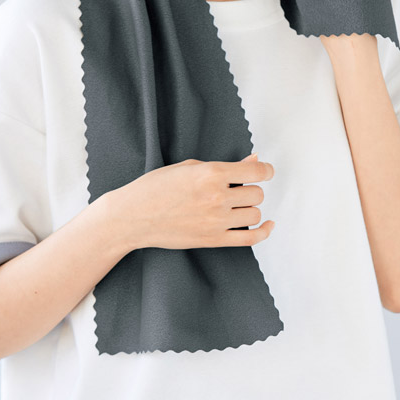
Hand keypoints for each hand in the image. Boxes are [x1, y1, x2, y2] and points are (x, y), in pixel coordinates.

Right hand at [107, 153, 275, 252]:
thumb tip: (254, 159)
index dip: (265, 170)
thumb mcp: (189, 168)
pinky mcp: (213, 240)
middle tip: (237, 190)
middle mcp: (217, 197)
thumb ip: (226, 166)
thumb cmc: (155, 188)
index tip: (266, 171)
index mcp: (211, 173)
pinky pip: (250, 238)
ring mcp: (216, 220)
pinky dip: (264, 232)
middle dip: (251, 190)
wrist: (132, 217)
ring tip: (236, 206)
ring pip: (255, 214)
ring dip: (250, 209)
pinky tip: (267, 225)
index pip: (255, 171)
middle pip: (257, 194)